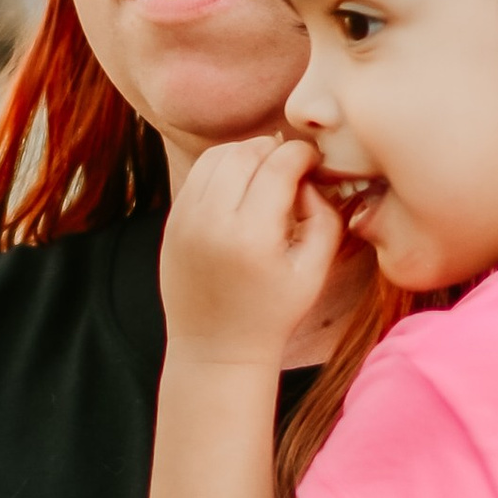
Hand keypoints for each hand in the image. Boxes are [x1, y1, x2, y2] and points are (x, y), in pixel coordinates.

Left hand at [160, 136, 344, 366]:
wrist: (216, 348)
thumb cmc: (273, 312)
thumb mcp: (315, 271)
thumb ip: (325, 217)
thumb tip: (308, 178)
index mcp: (252, 237)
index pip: (278, 166)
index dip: (302, 154)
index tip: (314, 160)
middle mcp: (212, 223)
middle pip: (245, 153)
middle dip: (274, 149)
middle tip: (291, 165)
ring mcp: (185, 221)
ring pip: (216, 157)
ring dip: (245, 154)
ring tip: (265, 171)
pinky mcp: (172, 224)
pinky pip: (197, 176)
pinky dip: (221, 170)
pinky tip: (240, 187)